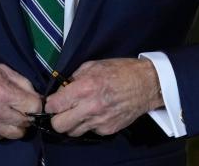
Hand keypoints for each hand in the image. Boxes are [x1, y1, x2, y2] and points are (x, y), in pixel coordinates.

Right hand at [0, 62, 41, 140]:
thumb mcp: (1, 70)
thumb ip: (22, 83)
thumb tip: (37, 97)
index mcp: (3, 93)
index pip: (34, 107)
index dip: (37, 103)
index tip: (32, 100)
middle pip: (27, 122)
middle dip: (28, 114)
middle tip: (20, 106)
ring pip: (17, 133)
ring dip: (17, 124)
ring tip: (10, 113)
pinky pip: (3, 137)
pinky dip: (4, 129)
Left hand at [45, 58, 163, 136]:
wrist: (147, 84)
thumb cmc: (120, 71)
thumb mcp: (94, 65)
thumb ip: (75, 77)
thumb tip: (62, 88)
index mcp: (85, 88)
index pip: (54, 105)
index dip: (51, 103)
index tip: (54, 101)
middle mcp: (90, 107)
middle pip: (59, 125)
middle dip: (57, 117)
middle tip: (63, 110)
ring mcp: (99, 121)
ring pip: (72, 132)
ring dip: (72, 123)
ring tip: (80, 112)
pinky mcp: (108, 130)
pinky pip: (89, 132)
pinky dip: (89, 124)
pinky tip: (96, 113)